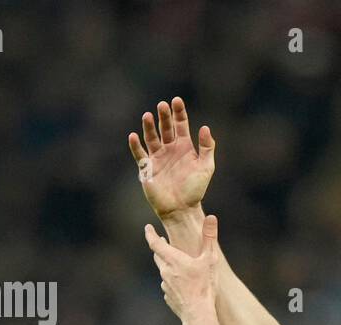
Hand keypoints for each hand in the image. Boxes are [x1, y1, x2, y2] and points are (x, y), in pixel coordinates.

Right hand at [128, 97, 215, 219]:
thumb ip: (207, 148)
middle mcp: (170, 149)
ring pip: (151, 138)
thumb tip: (205, 127)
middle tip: (162, 105)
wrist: (182, 209)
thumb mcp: (206, 168)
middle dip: (164, 116)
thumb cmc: (195, 190)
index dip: (179, 112)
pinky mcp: (147, 168)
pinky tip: (133, 136)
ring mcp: (158, 158)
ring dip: (148, 127)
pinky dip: (136, 146)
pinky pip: (140, 154)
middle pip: (165, 128)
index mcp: (185, 147)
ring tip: (147, 116)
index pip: (181, 125)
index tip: (176, 100)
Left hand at [147, 214, 219, 322]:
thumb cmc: (204, 286)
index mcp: (173, 260)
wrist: (198, 314)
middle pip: (158, 256)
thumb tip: (212, 217)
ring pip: (163, 272)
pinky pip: (168, 286)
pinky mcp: (168, 297)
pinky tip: (182, 286)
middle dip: (160, 248)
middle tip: (162, 242)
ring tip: (177, 266)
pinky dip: (173, 282)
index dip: (150, 234)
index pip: (155, 243)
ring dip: (168, 266)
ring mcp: (165, 285)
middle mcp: (165, 271)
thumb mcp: (210, 259)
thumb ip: (209, 237)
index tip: (147, 227)